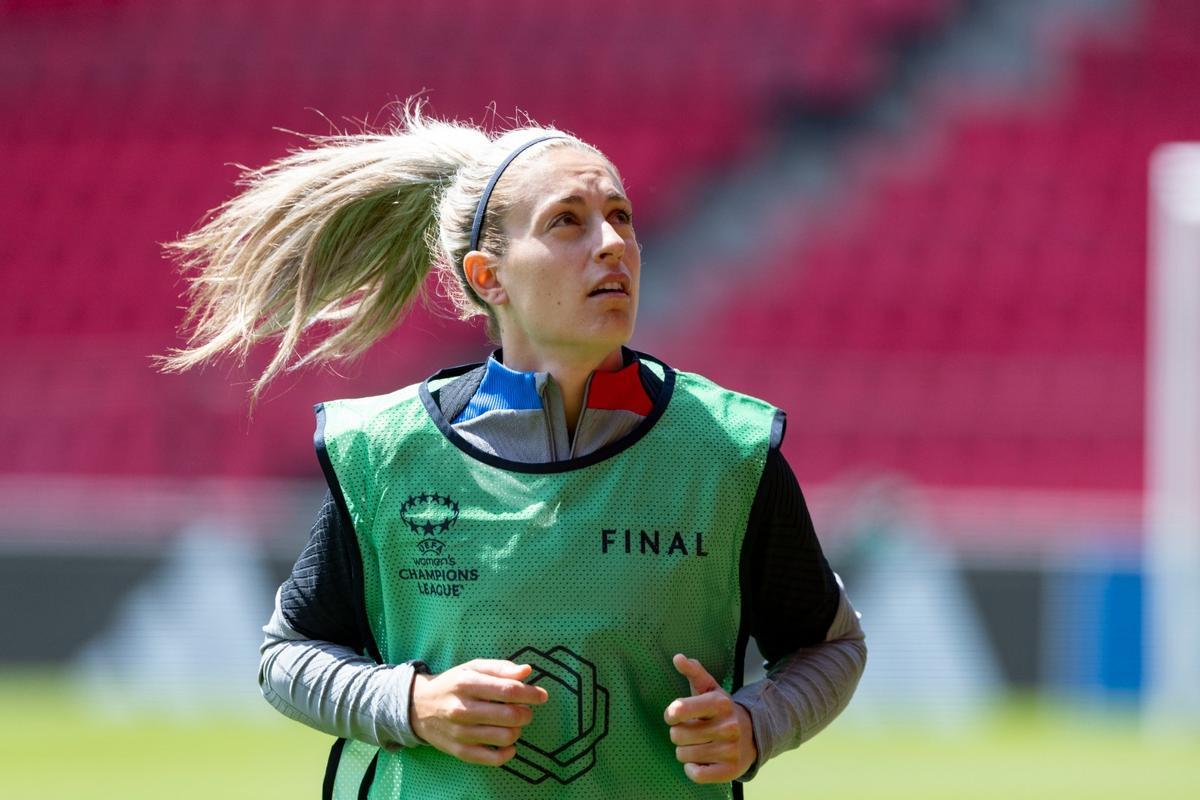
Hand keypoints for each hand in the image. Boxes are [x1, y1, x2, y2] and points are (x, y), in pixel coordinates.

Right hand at [410, 659, 547, 766]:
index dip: (530, 694)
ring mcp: (460, 733)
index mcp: (467, 683)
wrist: (417, 707)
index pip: (508, 690)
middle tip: (524, 710)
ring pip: (505, 737)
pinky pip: (492, 758)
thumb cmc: (453, 684)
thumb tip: (527, 671)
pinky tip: (509, 744)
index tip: (542, 695)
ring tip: (512, 724)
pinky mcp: (459, 751)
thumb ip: (501, 668)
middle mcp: (462, 709)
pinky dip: (507, 753)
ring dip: (517, 730)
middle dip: (526, 713)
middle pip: (510, 715)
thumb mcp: (473, 668)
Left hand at [663, 653, 757, 782]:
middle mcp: (729, 726)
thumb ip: (694, 672)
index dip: (671, 714)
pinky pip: (696, 774)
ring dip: (684, 751)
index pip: (680, 709)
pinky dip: (692, 769)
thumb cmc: (721, 711)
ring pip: (684, 755)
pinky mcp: (731, 771)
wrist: (753, 735)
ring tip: (697, 744)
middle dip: (678, 733)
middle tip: (691, 731)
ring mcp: (731, 750)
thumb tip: (677, 657)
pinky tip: (699, 761)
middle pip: (677, 735)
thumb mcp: (710, 689)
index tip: (674, 715)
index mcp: (721, 703)